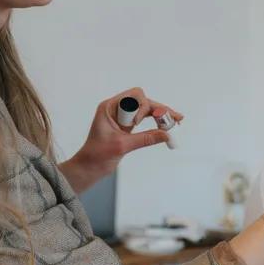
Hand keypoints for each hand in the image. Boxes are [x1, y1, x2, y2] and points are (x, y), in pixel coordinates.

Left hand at [69, 87, 183, 177]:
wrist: (88, 168)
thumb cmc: (96, 156)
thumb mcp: (122, 146)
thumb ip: (145, 139)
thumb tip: (165, 134)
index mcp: (109, 107)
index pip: (133, 97)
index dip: (142, 107)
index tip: (139, 123)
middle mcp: (116, 109)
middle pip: (143, 101)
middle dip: (158, 109)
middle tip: (174, 119)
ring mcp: (122, 117)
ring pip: (146, 109)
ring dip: (160, 115)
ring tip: (175, 123)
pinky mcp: (126, 126)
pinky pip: (144, 119)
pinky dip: (155, 123)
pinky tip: (165, 127)